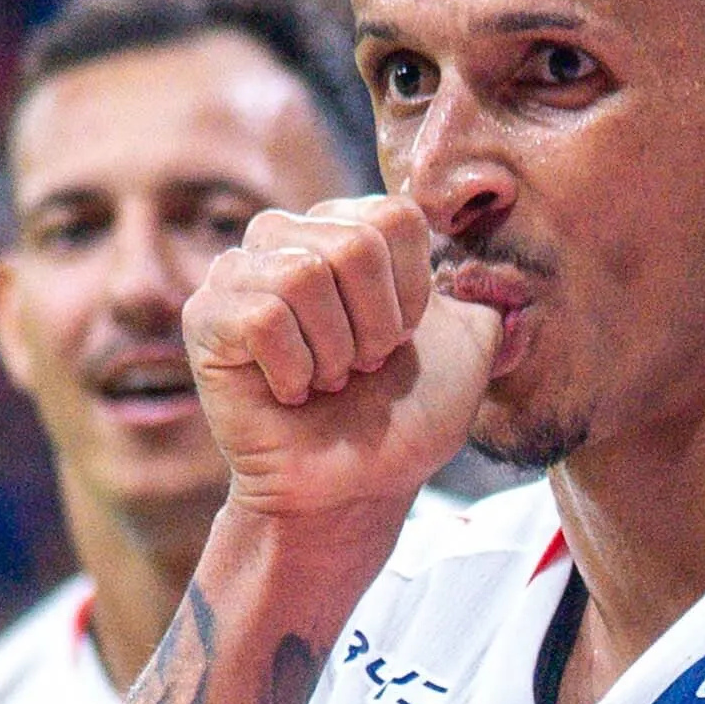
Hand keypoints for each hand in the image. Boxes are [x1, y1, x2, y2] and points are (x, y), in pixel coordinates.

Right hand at [183, 197, 501, 526]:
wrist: (356, 486)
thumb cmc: (403, 416)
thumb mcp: (471, 349)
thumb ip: (489, 293)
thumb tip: (499, 268)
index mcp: (348, 225)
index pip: (396, 217)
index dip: (413, 293)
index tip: (401, 340)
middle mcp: (288, 235)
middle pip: (352, 244)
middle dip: (375, 326)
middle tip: (362, 367)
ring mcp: (239, 272)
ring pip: (303, 276)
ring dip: (334, 351)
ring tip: (328, 380)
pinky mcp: (206, 317)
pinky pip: (262, 318)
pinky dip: (294, 369)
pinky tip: (290, 392)